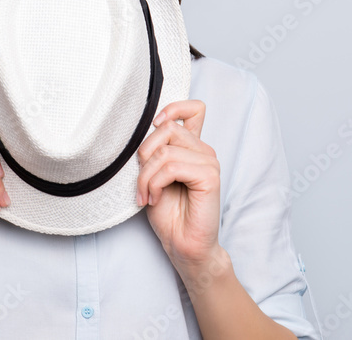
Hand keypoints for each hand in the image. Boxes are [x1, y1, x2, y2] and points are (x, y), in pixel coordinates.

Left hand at [135, 99, 221, 270]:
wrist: (181, 244)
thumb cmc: (168, 213)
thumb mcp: (153, 174)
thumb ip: (155, 151)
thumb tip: (144, 132)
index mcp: (192, 147)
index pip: (194, 109)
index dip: (173, 108)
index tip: (154, 125)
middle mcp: (203, 151)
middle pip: (167, 129)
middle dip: (144, 154)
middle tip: (141, 182)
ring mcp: (209, 163)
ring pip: (165, 151)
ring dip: (146, 176)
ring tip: (147, 195)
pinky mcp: (210, 177)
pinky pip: (171, 167)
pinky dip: (154, 184)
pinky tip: (154, 199)